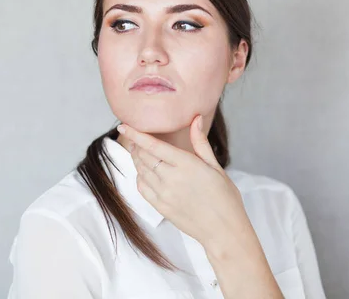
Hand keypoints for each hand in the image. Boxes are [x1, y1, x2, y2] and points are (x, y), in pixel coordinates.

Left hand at [116, 114, 248, 246]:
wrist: (224, 231)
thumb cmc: (225, 198)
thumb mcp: (216, 166)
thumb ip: (200, 142)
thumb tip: (196, 118)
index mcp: (186, 165)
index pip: (153, 146)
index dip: (136, 134)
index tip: (123, 125)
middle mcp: (171, 178)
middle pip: (143, 157)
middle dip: (136, 145)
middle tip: (135, 138)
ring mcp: (164, 194)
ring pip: (141, 171)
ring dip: (137, 160)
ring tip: (139, 152)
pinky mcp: (161, 207)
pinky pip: (142, 188)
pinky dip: (139, 177)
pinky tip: (144, 173)